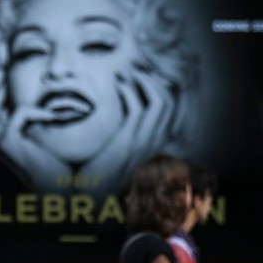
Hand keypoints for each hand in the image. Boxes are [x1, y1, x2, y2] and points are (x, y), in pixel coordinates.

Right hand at [0, 68, 69, 188]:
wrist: (59, 191)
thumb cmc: (54, 168)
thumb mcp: (41, 141)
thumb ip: (33, 125)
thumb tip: (40, 104)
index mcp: (2, 140)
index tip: (1, 73)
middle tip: (0, 67)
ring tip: (6, 75)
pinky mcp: (9, 144)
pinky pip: (19, 115)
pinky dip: (35, 110)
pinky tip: (52, 115)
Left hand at [80, 68, 174, 192]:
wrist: (93, 196)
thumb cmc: (101, 172)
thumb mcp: (117, 148)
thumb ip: (125, 131)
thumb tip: (124, 108)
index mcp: (153, 140)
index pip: (168, 107)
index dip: (157, 86)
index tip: (139, 73)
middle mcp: (155, 140)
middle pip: (169, 100)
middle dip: (153, 79)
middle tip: (134, 67)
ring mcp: (145, 141)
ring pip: (160, 101)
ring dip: (144, 81)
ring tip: (128, 71)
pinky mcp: (130, 141)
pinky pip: (140, 108)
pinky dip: (131, 90)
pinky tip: (119, 83)